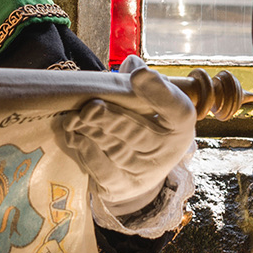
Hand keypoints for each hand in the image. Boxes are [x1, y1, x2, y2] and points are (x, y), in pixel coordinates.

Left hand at [53, 55, 195, 215]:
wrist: (144, 168)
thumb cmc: (148, 123)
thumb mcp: (153, 102)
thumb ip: (141, 82)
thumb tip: (131, 64)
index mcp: (180, 123)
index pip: (176, 108)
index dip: (159, 91)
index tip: (139, 73)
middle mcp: (167, 151)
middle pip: (139, 134)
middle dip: (112, 118)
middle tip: (91, 107)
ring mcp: (144, 173)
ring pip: (114, 150)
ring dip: (91, 132)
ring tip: (73, 118)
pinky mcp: (121, 187)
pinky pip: (101, 169)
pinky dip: (85, 150)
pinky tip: (72, 134)